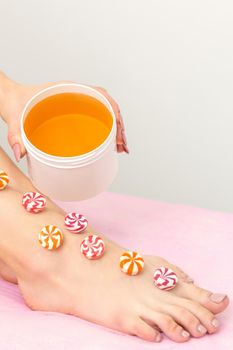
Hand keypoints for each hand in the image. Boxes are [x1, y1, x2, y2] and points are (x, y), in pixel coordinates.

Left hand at [0, 75, 128, 161]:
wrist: (8, 98)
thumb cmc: (14, 103)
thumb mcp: (14, 118)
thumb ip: (16, 135)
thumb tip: (21, 154)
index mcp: (68, 90)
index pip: (101, 96)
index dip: (114, 114)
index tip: (118, 134)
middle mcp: (76, 95)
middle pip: (107, 107)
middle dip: (119, 127)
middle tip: (122, 147)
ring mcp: (76, 104)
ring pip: (104, 113)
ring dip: (115, 129)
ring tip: (120, 148)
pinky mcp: (74, 113)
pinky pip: (95, 118)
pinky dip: (105, 130)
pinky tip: (107, 144)